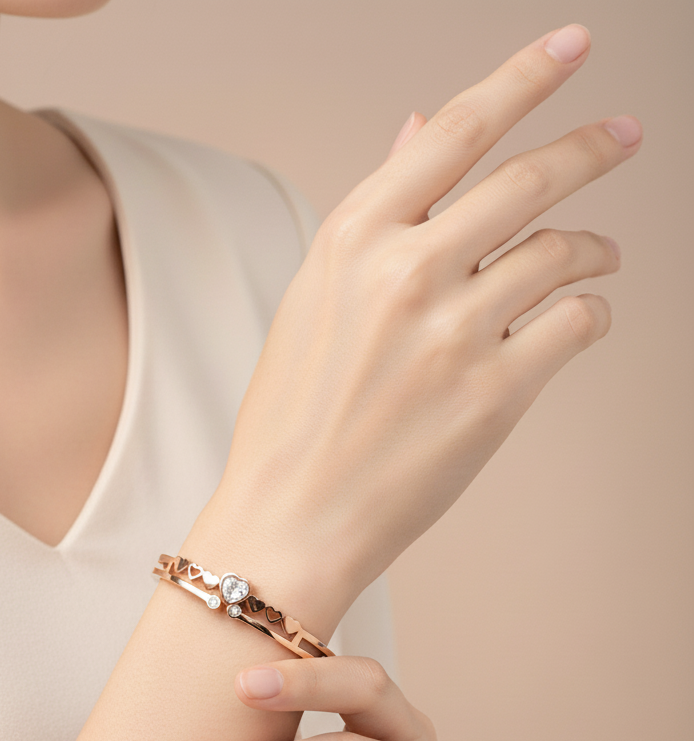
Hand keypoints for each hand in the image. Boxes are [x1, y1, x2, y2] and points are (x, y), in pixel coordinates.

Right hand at [202, 25, 640, 610]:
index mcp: (353, 239)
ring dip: (596, 246)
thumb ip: (377, 210)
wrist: (292, 516)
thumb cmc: (294, 414)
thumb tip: (419, 123)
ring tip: (601, 255)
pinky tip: (580, 318)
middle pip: (529, 179)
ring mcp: (453, 332)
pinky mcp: (494, 393)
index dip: (524, 77)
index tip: (573, 44)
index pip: (454, 130)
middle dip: (590, 147)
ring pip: (562, 250)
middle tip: (626, 134)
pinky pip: (575, 323)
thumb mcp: (317, 296)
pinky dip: (591, 313)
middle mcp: (406, 272)